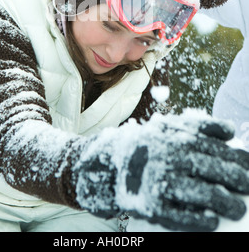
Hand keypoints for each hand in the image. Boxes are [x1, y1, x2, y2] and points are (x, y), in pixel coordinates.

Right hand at [75, 110, 248, 231]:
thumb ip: (199, 125)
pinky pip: (181, 215)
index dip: (238, 159)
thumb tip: (230, 131)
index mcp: (177, 138)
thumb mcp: (170, 126)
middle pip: (213, 171)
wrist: (110, 163)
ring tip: (239, 208)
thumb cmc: (148, 145)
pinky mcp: (152, 204)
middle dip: (237, 180)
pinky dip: (200, 218)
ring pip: (202, 194)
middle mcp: (171, 158)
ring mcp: (161, 181)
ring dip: (226, 203)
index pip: (216, 149)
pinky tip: (214, 220)